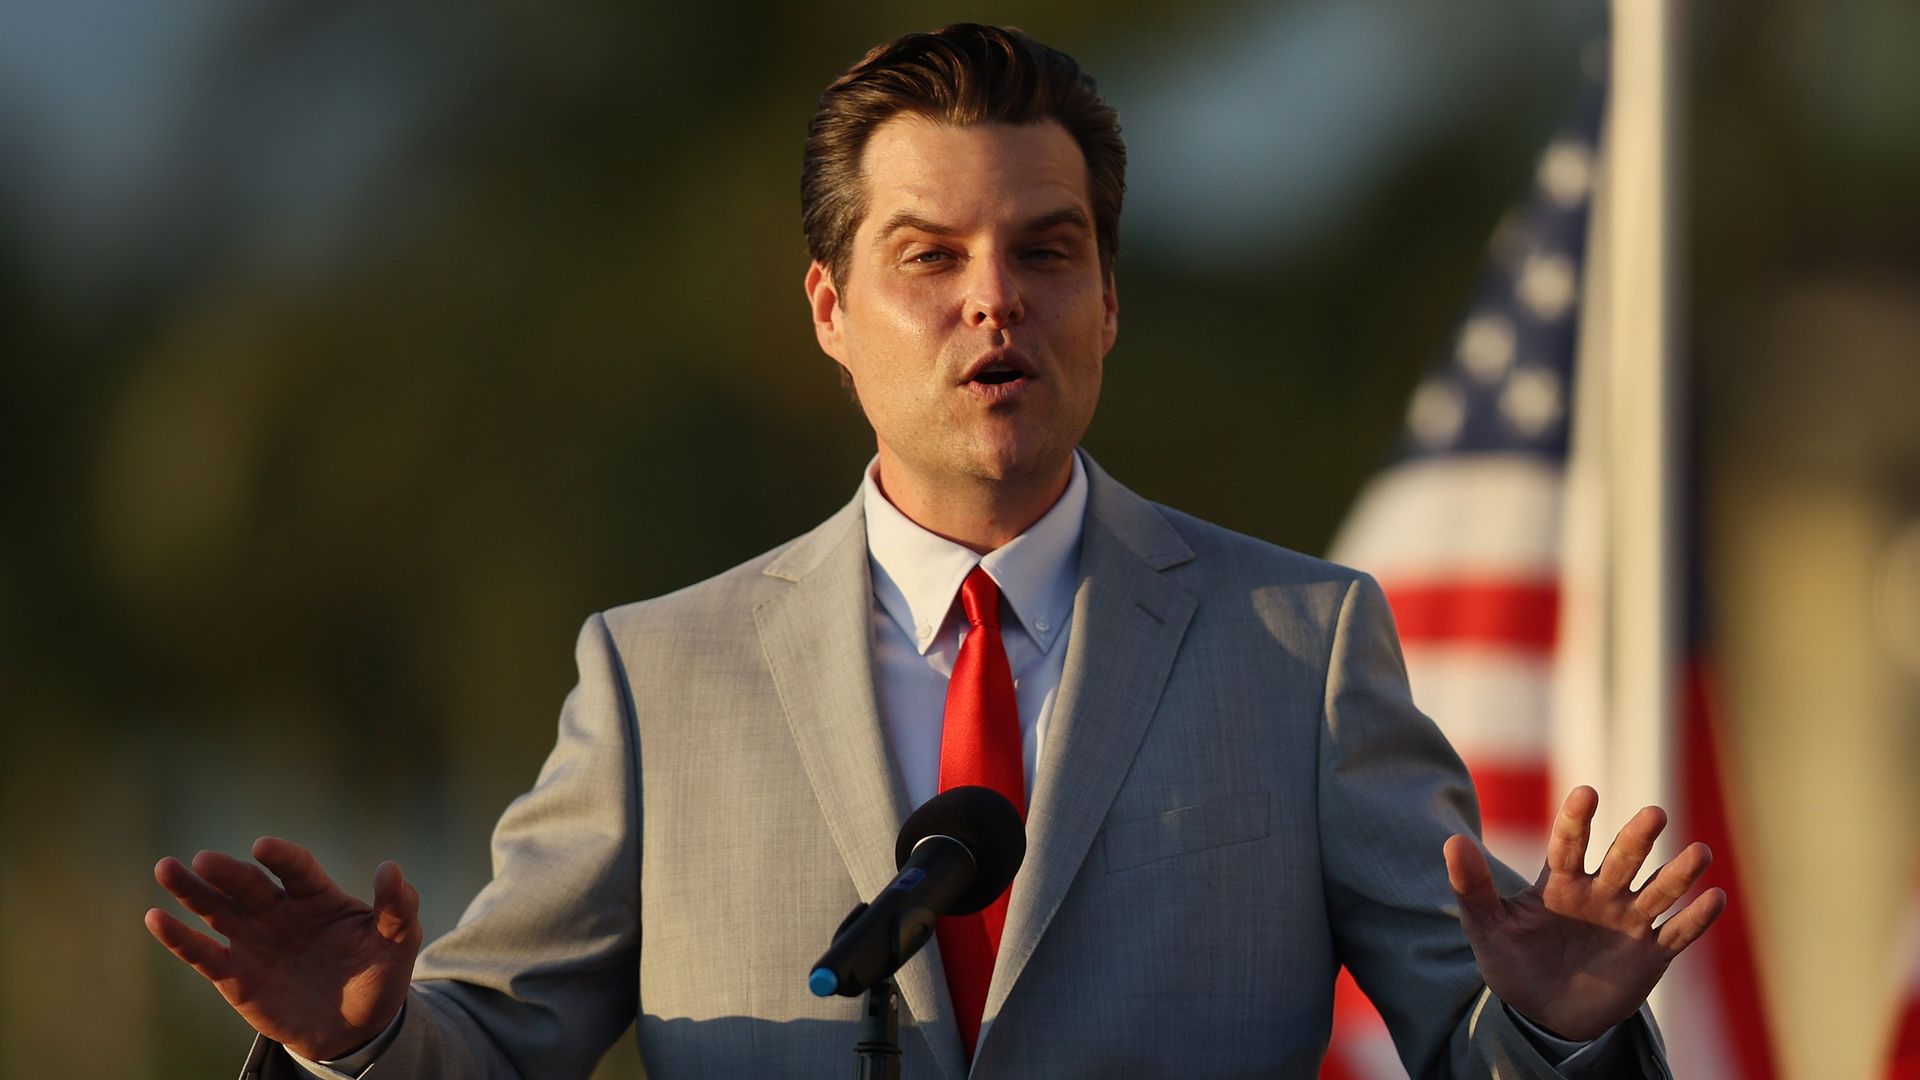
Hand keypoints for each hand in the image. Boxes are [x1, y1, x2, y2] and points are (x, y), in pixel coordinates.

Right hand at [145, 837, 421, 1060]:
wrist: (354, 1027)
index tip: (263, 847)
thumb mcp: (398, 941)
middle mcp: (279, 912)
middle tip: (204, 859)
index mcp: (317, 897)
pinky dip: (178, 937)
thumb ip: (398, 906)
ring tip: (167, 868)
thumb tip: (391, 868)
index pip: (297, 869)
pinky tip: (156, 917)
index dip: (281, 857)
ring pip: (217, 910)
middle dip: (227, 872)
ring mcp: (253, 941)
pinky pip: (202, 954)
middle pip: (248, 886)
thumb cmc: (377, 974)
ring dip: (191, 890)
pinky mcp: (234, 974)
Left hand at [1442, 786, 1725, 1040]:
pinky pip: (1678, 933)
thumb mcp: (1485, 928)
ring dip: (1679, 873)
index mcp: (1559, 883)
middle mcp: (1600, 894)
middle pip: (1622, 860)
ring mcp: (1628, 922)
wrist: (1543, 1014)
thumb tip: (1452, 841)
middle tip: (1653, 814)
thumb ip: (1471, 888)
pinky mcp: (1650, 954)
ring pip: (1658, 891)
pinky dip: (1696, 918)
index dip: (1576, 820)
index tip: (1586, 792)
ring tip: (1699, 853)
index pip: (1568, 844)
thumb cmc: (1512, 963)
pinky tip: (1714, 897)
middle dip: (1637, 839)